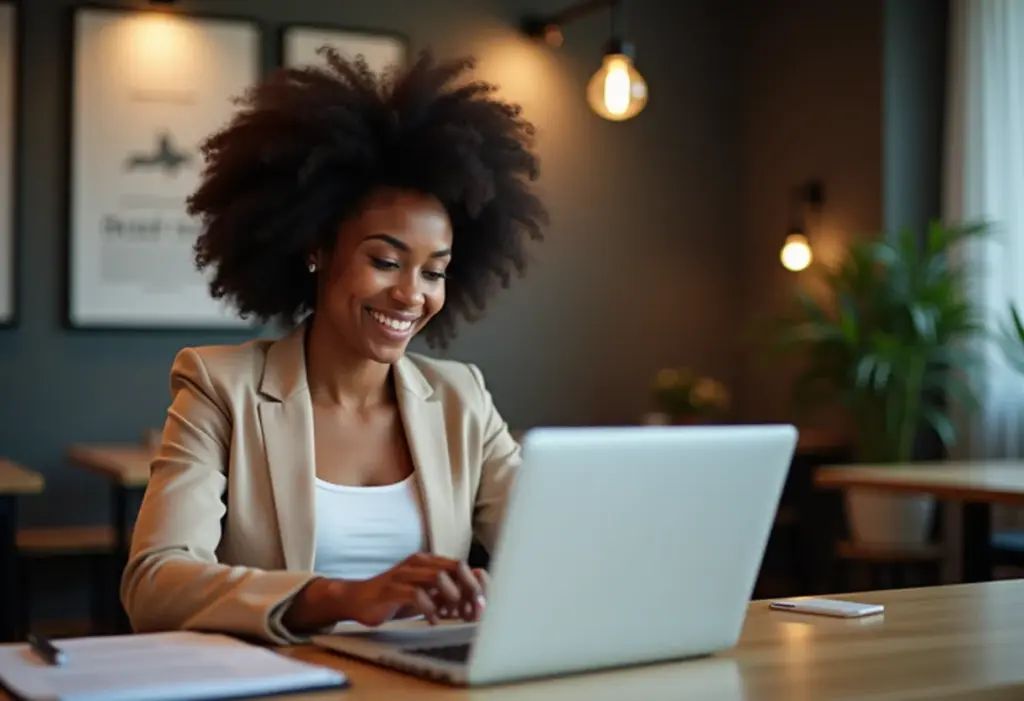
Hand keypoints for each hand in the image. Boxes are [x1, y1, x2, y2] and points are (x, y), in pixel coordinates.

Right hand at [282, 554, 484, 631]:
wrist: (358, 600)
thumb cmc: (396, 598)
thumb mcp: (426, 595)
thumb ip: (448, 594)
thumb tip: (478, 601)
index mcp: (428, 561)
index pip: (461, 565)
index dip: (474, 585)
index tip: (480, 606)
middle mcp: (418, 563)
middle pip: (455, 568)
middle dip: (468, 590)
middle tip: (471, 612)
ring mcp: (404, 574)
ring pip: (438, 577)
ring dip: (451, 598)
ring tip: (452, 616)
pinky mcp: (391, 589)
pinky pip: (417, 595)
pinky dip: (430, 609)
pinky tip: (433, 621)